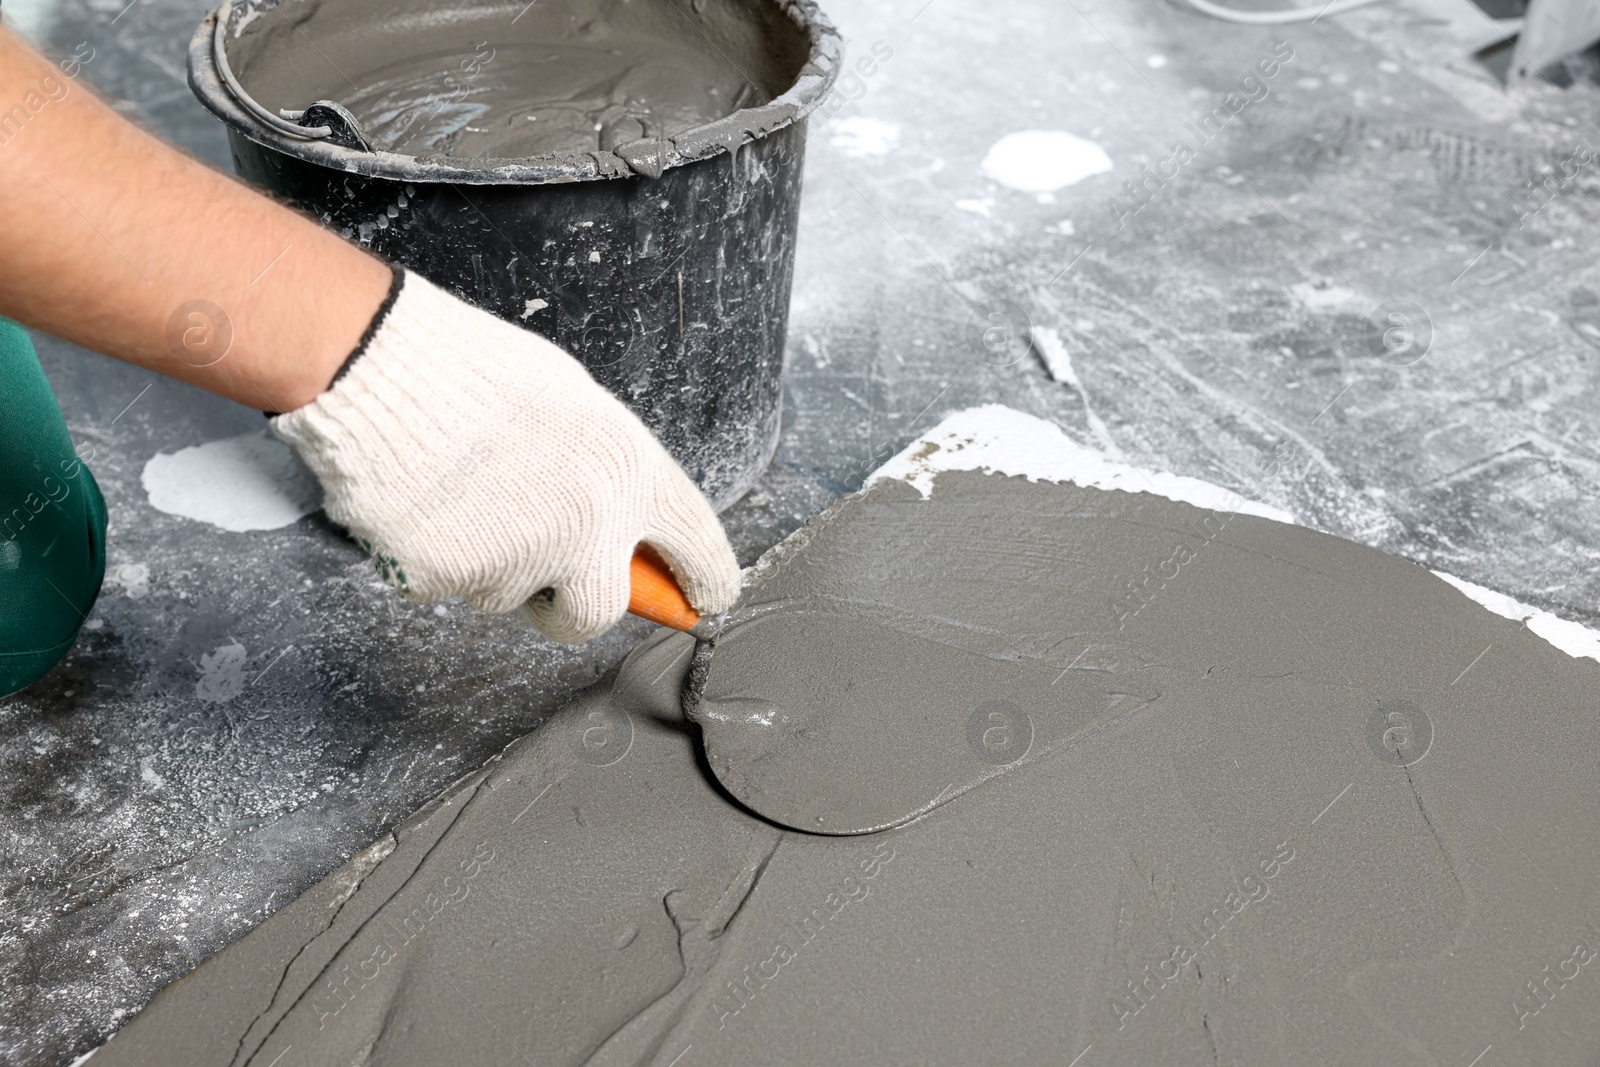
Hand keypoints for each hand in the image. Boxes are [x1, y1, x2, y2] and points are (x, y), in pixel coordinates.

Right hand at [272, 270, 741, 641]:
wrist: (376, 363)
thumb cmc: (469, 368)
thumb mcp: (572, 403)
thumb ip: (605, 471)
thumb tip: (619, 521)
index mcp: (627, 468)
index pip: (695, 544)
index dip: (704, 582)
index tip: (703, 601)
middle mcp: (587, 524)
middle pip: (598, 611)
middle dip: (573, 604)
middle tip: (548, 576)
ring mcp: (518, 558)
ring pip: (511, 595)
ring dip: (492, 564)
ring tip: (461, 493)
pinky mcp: (451, 578)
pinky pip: (448, 587)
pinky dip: (433, 559)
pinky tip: (421, 504)